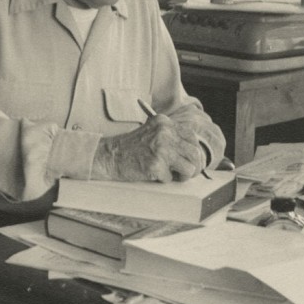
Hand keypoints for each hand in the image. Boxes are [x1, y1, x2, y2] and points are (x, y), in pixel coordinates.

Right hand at [91, 113, 205, 182]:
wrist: (110, 156)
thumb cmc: (131, 147)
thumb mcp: (152, 132)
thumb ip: (170, 136)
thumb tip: (193, 152)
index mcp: (164, 123)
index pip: (192, 137)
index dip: (194, 151)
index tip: (190, 160)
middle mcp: (164, 133)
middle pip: (194, 153)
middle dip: (193, 166)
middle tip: (185, 173)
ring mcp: (160, 149)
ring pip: (189, 168)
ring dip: (182, 175)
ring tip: (171, 175)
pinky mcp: (155, 165)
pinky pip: (171, 178)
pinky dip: (163, 180)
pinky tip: (152, 174)